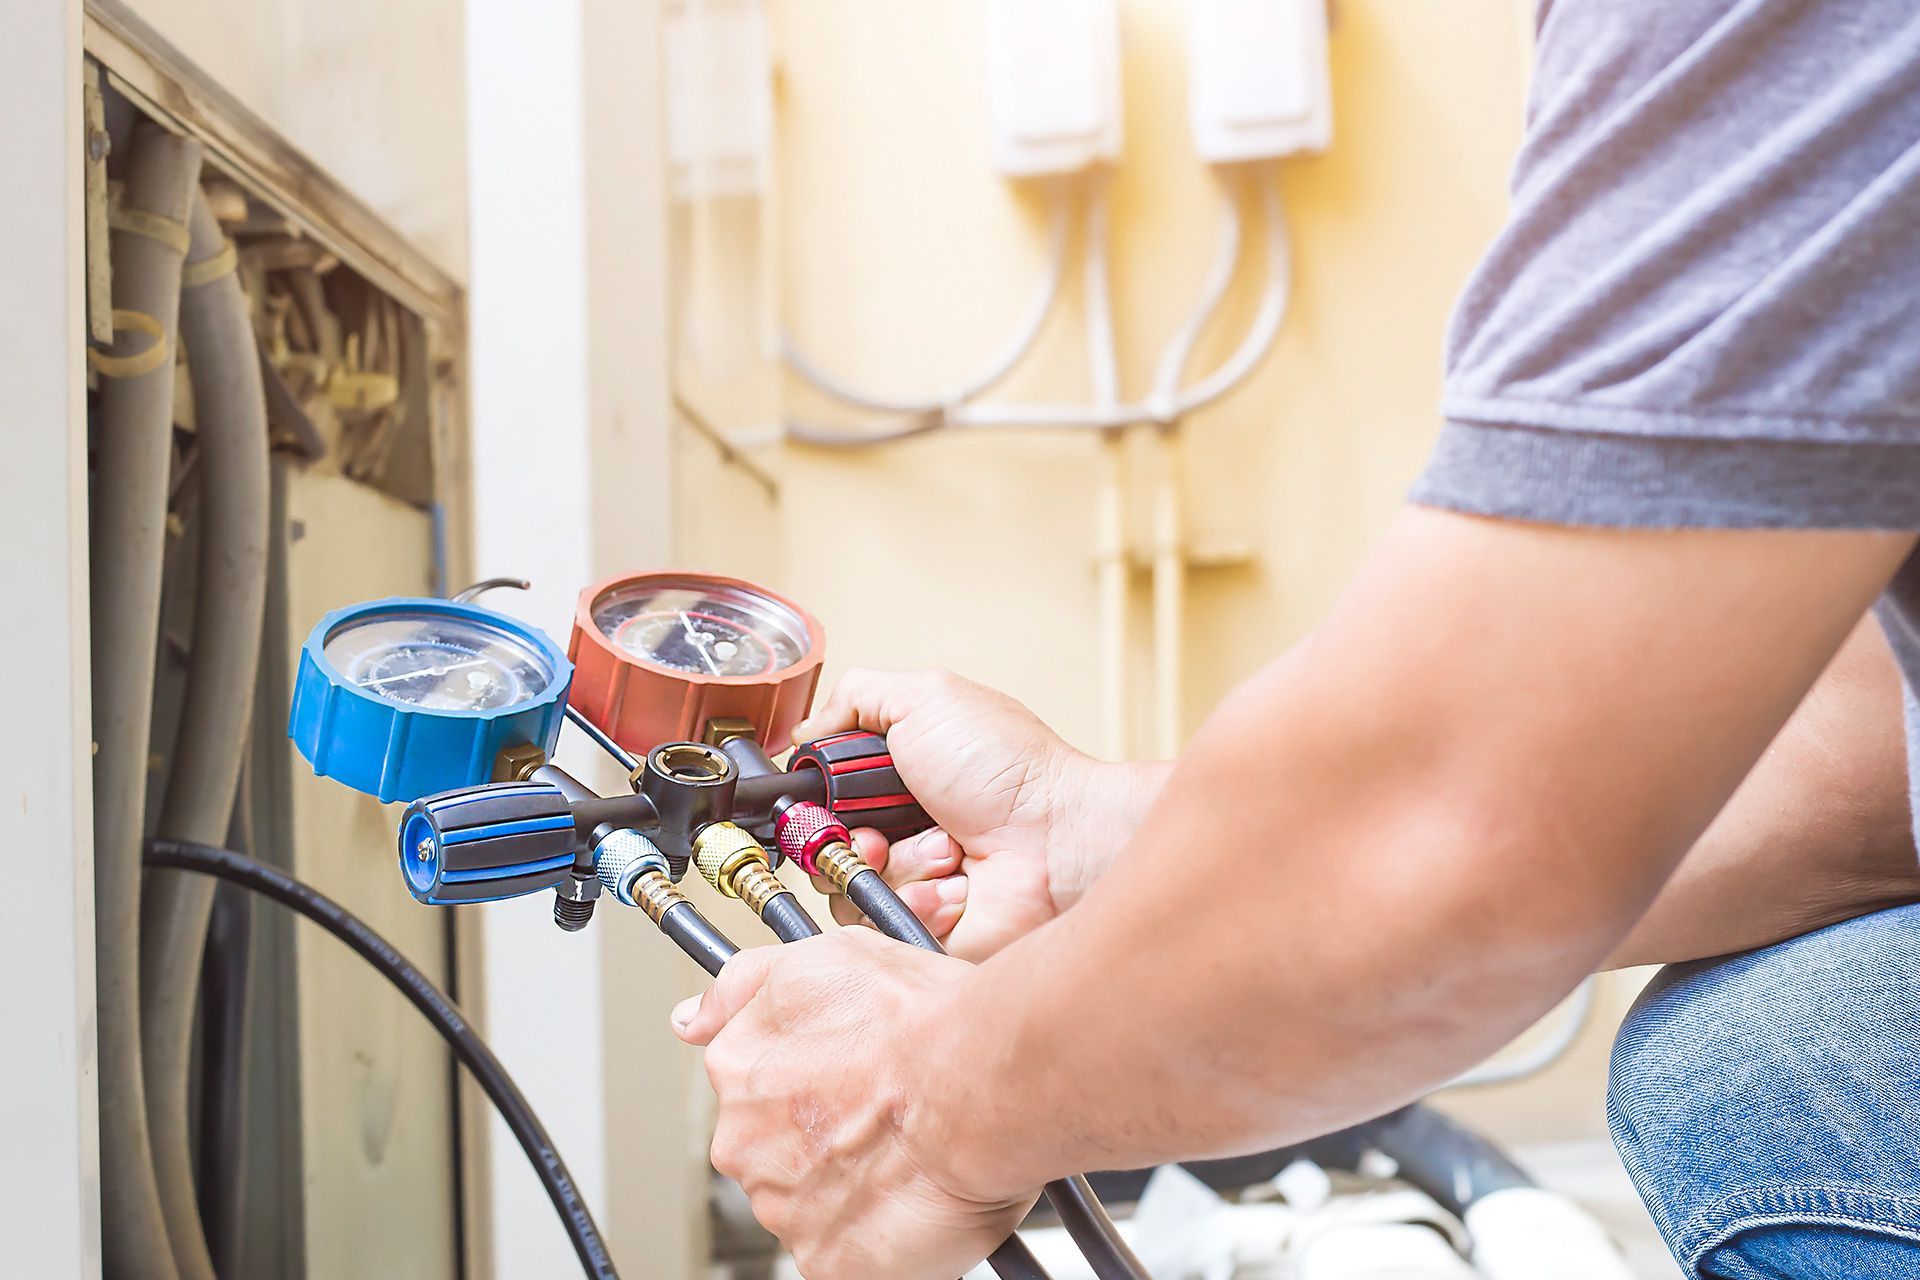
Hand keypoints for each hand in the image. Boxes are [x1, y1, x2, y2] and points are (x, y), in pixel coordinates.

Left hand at [673, 930, 1037, 1278]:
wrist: (978, 1084)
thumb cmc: (918, 1020)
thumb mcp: (823, 957)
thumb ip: (743, 986)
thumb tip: (691, 1019)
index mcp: (738, 1067)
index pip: (752, 1085)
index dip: (808, 1079)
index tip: (845, 1077)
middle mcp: (745, 1142)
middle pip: (773, 1148)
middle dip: (821, 1138)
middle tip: (881, 1116)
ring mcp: (782, 1206)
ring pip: (808, 1202)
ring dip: (848, 1186)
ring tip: (907, 1154)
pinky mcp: (826, 1260)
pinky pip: (844, 1250)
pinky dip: (875, 1234)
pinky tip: (911, 1195)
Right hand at [792, 669, 1166, 959]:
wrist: (1062, 839)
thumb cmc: (1011, 769)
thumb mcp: (927, 698)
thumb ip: (857, 697)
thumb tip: (805, 729)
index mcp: (898, 775)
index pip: (824, 795)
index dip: (821, 801)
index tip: (832, 799)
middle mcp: (903, 826)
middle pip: (827, 845)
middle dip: (852, 838)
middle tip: (883, 831)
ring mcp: (916, 878)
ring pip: (852, 888)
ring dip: (898, 865)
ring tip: (946, 850)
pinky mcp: (928, 924)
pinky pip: (888, 924)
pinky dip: (922, 901)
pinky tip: (958, 884)